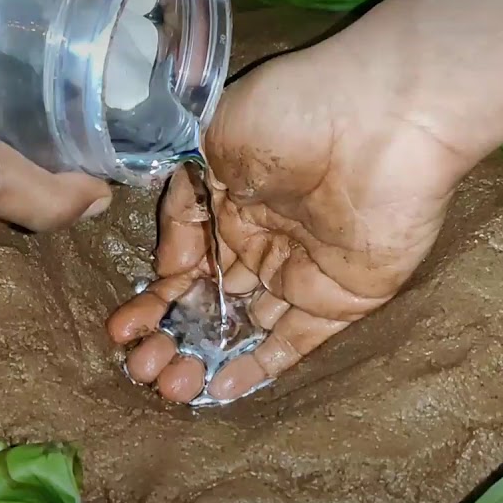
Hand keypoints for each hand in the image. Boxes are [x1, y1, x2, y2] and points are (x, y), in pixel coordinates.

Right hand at [106, 45, 469, 402]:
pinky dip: (259, 368)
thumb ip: (183, 209)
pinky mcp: (344, 299)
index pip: (186, 267)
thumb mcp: (212, 139)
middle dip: (173, 338)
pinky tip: (217, 390)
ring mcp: (303, 274)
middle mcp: (264, 244)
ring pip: (248, 328)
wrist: (380, 116)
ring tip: (167, 387)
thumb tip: (171, 271)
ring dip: (206, 358)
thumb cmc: (294, 112)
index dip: (154, 301)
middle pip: (214, 305)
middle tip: (142, 369)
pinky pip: (298, 342)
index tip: (122, 332)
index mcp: (232, 206)